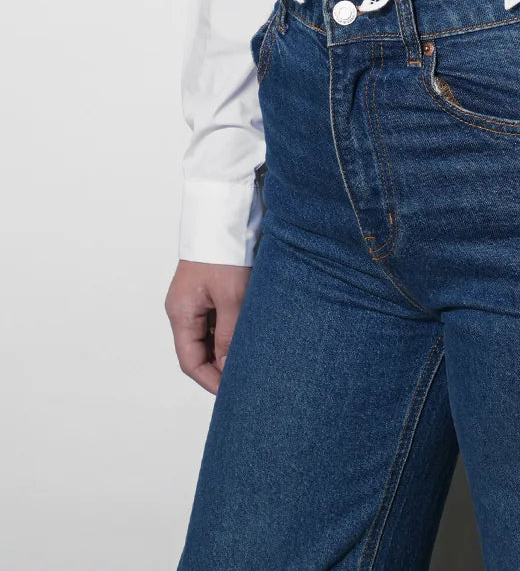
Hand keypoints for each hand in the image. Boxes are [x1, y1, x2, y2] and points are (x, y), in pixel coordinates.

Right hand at [165, 260, 252, 395]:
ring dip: (226, 348)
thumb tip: (226, 369)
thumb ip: (228, 336)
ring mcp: (193, 299)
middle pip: (197, 351)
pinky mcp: (206, 290)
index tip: (233, 392)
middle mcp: (182, 309)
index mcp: (181, 313)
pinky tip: (246, 334)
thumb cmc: (224, 252)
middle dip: (219, 367)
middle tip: (245, 379)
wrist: (224, 214)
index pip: (190, 362)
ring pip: (208, 336)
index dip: (210, 381)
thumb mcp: (232, 297)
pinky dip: (229, 331)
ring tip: (250, 358)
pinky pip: (214, 320)